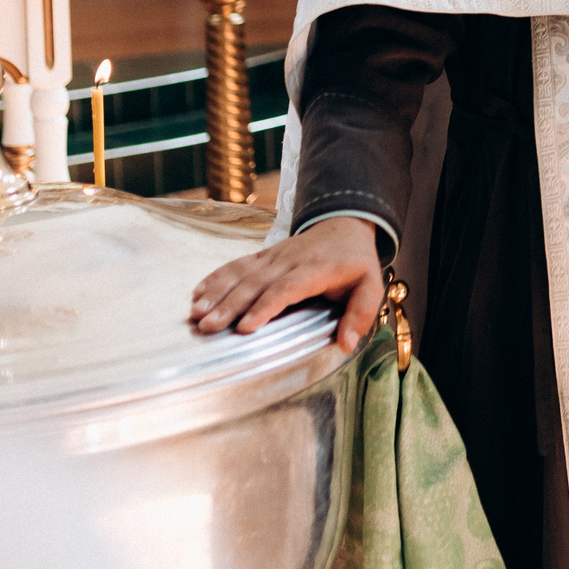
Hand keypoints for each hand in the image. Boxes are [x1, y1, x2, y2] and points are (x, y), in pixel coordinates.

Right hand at [189, 214, 385, 353]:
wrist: (345, 225)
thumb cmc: (356, 261)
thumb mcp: (371, 286)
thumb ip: (361, 314)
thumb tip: (345, 344)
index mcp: (317, 270)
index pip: (287, 288)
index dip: (265, 307)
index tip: (245, 327)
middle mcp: (290, 260)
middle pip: (256, 283)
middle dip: (230, 305)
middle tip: (208, 326)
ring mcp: (274, 256)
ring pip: (242, 273)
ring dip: (217, 292)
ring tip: (197, 312)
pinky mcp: (264, 254)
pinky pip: (237, 264)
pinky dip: (216, 277)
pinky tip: (198, 292)